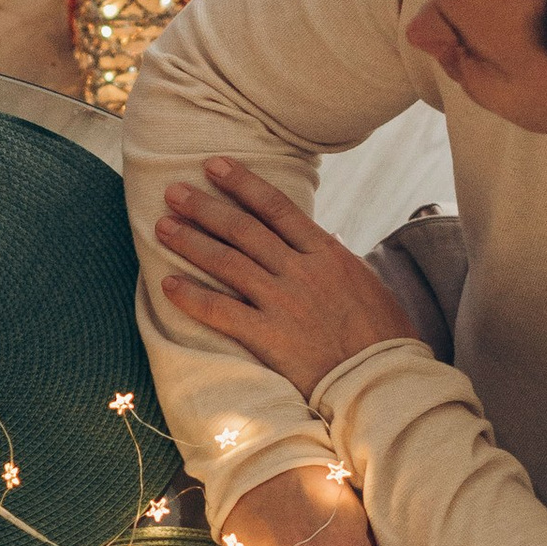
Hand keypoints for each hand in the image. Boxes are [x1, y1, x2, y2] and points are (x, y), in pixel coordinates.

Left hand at [154, 159, 421, 397]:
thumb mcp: (366, 284)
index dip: (242, 183)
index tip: (214, 165)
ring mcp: (283, 302)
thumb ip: (337, 261)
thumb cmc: (381, 336)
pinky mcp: (269, 336)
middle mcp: (301, 270)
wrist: (383, 380)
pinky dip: (192, 296)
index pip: (276, 207)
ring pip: (227, 261)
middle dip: (205, 206)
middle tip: (173, 192)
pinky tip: (168, 284)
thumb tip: (325, 239)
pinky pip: (221, 310)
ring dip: (191, 241)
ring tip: (163, 226)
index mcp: (326, 253)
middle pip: (243, 228)